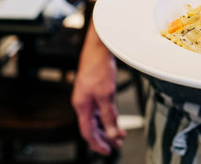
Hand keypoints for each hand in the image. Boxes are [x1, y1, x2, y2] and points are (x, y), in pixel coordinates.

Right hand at [71, 33, 125, 155]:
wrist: (99, 48)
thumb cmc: (98, 67)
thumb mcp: (107, 95)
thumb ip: (109, 116)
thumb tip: (111, 133)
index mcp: (82, 105)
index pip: (87, 132)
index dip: (97, 144)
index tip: (107, 151)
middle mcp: (82, 102)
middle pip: (91, 127)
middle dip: (103, 137)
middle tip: (116, 145)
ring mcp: (87, 96)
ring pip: (95, 118)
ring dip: (107, 127)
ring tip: (118, 134)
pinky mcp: (92, 90)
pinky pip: (98, 109)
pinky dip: (106, 117)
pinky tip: (113, 119)